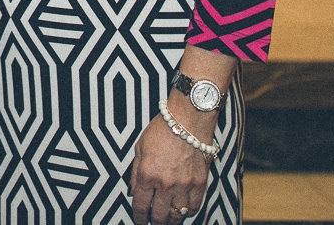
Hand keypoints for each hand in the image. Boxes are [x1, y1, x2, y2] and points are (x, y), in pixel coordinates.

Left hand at [128, 98, 214, 222]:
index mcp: (147, 174)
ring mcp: (184, 185)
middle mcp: (165, 183)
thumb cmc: (162, 130)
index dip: (139, 217)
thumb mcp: (139, 148)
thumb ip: (135, 172)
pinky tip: (183, 210)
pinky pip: (193, 207)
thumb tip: (133, 191)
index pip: (140, 205)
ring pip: (177, 214)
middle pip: (159, 215)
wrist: (188, 120)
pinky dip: (187, 212)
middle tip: (154, 221)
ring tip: (167, 219)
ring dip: (171, 220)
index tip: (140, 220)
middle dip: (155, 221)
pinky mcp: (199, 183)